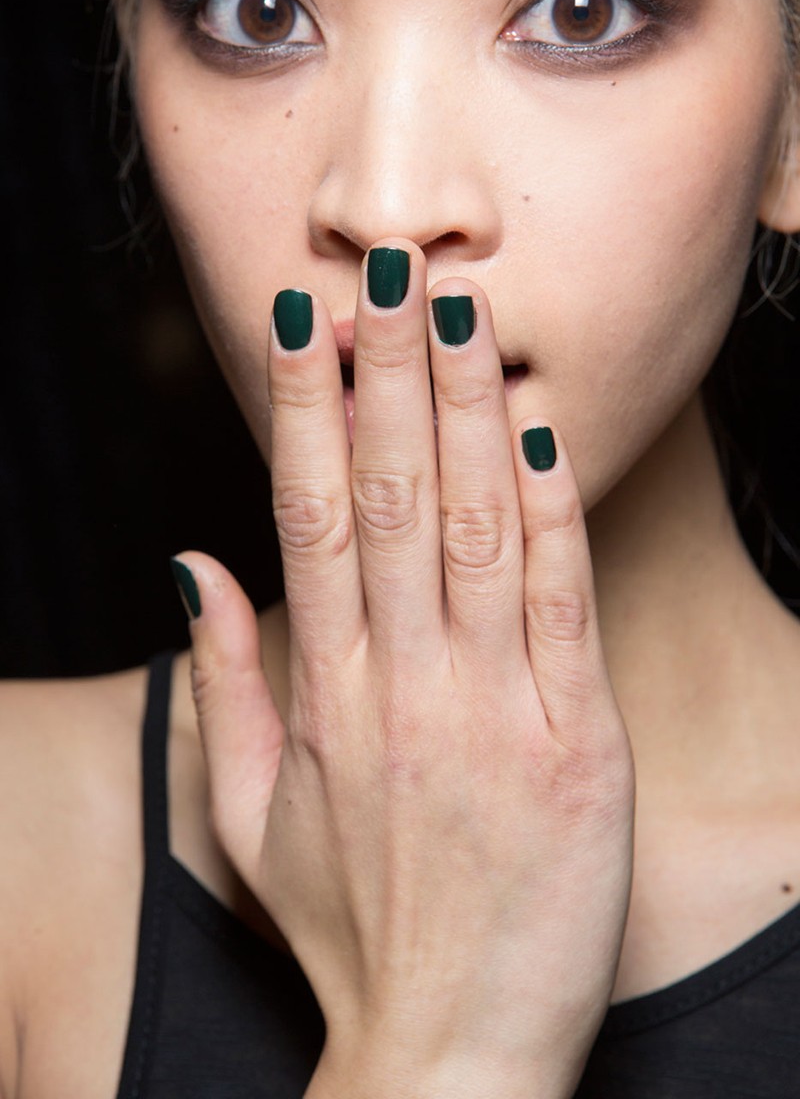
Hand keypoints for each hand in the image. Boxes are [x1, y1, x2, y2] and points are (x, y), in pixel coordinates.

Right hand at [177, 240, 633, 1097]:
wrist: (446, 1053)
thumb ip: (224, 678)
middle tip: (390, 270)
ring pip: (478, 528)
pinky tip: (538, 430)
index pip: (311, 516)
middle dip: (390, 371)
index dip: (306, 410)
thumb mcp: (249, 814)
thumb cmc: (348, 930)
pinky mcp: (577, 743)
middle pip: (396, 496)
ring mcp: (493, 710)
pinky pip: (561, 603)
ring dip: (468, 410)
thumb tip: (190, 562)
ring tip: (460, 311)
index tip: (306, 322)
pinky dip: (551, 510)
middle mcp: (402, 685)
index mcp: (325, 696)